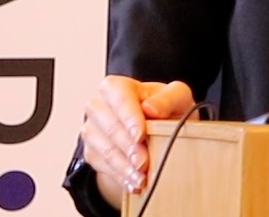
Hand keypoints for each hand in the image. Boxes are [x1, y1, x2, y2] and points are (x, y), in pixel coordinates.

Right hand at [78, 75, 193, 204]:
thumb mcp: (177, 97)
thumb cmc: (166, 108)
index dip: (129, 117)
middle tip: (143, 163)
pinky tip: (134, 182)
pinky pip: (102, 165)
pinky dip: (120, 176)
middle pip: (110, 127)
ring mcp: (92, 129)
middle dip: (128, 147)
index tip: (140, 136)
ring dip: (124, 166)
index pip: (119, 98)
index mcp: (116, 87)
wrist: (157, 128)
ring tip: (141, 178)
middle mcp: (98, 106)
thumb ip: (168, 98)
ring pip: (104, 149)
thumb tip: (151, 108)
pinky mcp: (92, 151)